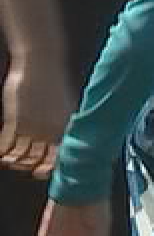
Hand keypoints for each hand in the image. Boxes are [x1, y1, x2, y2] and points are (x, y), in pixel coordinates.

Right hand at [1, 55, 73, 178]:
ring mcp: (32, 126)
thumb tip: (64, 136)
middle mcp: (50, 129)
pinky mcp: (15, 120)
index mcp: (66, 126)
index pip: (60, 155)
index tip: (45, 171)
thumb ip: (62, 122)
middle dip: (32, 166)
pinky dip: (3, 152)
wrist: (40, 64)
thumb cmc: (52, 82)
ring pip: (21, 155)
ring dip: (15, 160)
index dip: (52, 166)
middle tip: (28, 168)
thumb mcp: (63, 104)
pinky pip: (7, 144)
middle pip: (40, 159)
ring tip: (11, 160)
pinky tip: (1, 154)